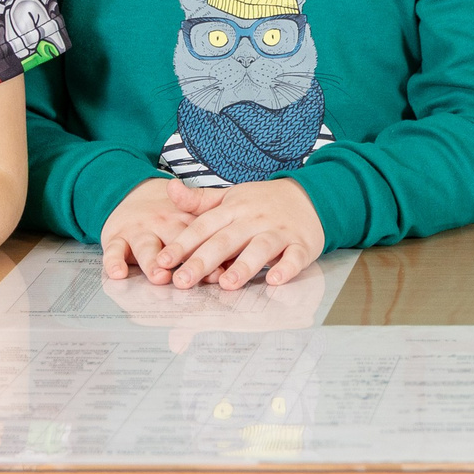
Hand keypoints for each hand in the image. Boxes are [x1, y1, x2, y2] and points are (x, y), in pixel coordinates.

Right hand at [101, 177, 215, 281]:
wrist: (129, 192)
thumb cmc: (167, 215)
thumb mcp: (189, 216)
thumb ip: (208, 238)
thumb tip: (230, 266)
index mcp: (186, 218)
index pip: (201, 237)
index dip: (211, 254)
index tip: (221, 272)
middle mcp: (163, 224)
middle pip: (175, 243)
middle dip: (184, 260)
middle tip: (191, 277)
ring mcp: (140, 231)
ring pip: (146, 247)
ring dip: (153, 263)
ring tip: (159, 276)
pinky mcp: (117, 236)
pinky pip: (114, 249)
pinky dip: (114, 262)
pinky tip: (118, 273)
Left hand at [151, 178, 325, 289]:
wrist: (310, 196)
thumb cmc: (263, 202)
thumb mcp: (230, 196)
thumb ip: (199, 199)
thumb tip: (169, 189)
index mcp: (234, 208)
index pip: (204, 226)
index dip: (183, 243)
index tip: (163, 261)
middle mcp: (254, 219)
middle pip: (227, 240)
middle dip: (203, 261)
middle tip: (183, 281)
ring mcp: (279, 231)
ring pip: (260, 248)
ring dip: (244, 266)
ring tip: (227, 284)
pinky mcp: (301, 244)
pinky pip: (295, 256)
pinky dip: (286, 267)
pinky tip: (275, 279)